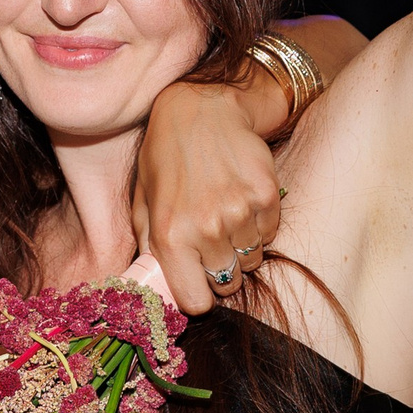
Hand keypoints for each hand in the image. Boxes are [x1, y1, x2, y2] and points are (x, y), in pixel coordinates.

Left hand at [131, 79, 284, 315]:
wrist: (202, 109)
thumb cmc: (166, 157)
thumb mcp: (143, 201)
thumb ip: (148, 247)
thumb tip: (154, 283)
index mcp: (169, 236)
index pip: (195, 302)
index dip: (198, 294)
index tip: (197, 280)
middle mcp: (205, 228)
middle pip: (227, 284)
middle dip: (220, 270)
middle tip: (212, 243)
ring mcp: (240, 213)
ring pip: (251, 260)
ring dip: (241, 246)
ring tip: (225, 214)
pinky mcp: (266, 196)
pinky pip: (269, 234)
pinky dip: (259, 225)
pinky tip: (241, 199)